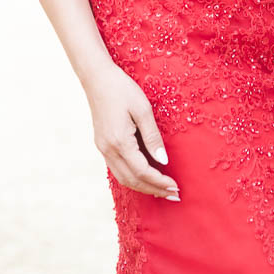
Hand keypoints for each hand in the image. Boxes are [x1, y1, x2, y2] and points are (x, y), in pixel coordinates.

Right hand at [85, 63, 179, 199]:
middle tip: (173, 194)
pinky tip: (145, 175)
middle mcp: (108, 150)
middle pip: (132, 180)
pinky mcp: (102, 145)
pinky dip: (133, 177)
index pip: (142, 171)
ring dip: (143, 186)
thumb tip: (163, 161)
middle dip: (153, 189)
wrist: (97, 78)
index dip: (160, 182)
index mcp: (119, 141)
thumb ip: (152, 137)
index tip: (176, 187)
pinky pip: (118, 169)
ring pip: (123, 178)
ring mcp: (102, 149)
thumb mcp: (143, 109)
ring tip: (162, 189)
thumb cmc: (123, 89)